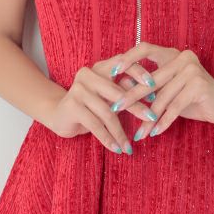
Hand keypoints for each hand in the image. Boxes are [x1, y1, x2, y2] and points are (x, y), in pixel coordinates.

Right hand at [42, 51, 162, 153]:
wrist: (58, 114)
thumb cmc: (90, 105)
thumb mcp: (109, 96)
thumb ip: (125, 91)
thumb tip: (151, 95)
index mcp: (100, 67)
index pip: (123, 64)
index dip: (140, 74)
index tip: (154, 89)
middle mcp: (88, 74)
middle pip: (118, 92)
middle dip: (137, 107)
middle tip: (151, 119)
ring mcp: (78, 89)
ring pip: (107, 112)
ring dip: (120, 132)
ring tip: (129, 146)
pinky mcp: (72, 105)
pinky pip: (95, 125)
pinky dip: (107, 138)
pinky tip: (116, 148)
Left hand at [107, 42, 213, 138]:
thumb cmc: (192, 97)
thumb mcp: (168, 90)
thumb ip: (149, 87)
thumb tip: (120, 89)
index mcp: (172, 54)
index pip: (145, 49)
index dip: (127, 58)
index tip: (112, 72)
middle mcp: (182, 57)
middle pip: (150, 79)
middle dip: (131, 96)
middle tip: (115, 109)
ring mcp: (192, 70)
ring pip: (162, 97)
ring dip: (149, 118)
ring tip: (139, 132)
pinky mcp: (199, 85)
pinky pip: (175, 107)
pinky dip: (164, 121)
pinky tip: (156, 133)